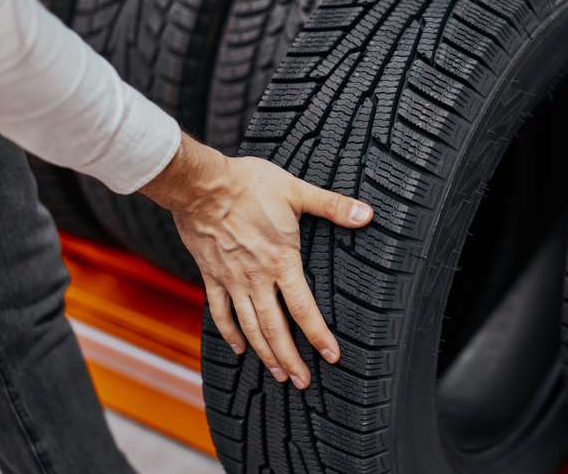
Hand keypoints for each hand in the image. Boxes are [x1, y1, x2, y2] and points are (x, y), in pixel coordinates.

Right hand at [140, 135, 373, 388]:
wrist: (200, 184)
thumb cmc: (249, 184)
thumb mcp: (296, 191)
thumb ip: (332, 206)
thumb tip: (367, 214)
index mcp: (281, 261)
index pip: (304, 309)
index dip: (318, 336)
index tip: (332, 356)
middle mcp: (256, 278)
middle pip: (275, 329)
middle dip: (291, 359)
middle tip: (303, 382)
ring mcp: (231, 280)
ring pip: (250, 327)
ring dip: (264, 354)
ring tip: (278, 374)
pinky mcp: (211, 275)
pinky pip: (219, 312)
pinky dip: (229, 333)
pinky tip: (239, 348)